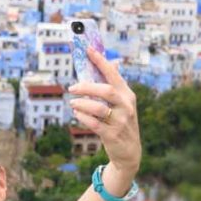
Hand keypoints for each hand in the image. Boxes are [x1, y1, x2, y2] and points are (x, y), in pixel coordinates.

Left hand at [68, 48, 140, 179]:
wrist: (129, 151)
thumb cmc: (121, 123)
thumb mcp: (122, 104)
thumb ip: (114, 86)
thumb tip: (112, 64)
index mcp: (127, 94)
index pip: (113, 74)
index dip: (100, 61)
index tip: (88, 49)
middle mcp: (126, 105)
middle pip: (106, 90)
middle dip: (86, 87)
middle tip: (72, 87)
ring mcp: (121, 120)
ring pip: (99, 108)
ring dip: (82, 104)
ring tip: (72, 103)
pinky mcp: (112, 135)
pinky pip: (94, 124)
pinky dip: (83, 118)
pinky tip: (77, 115)